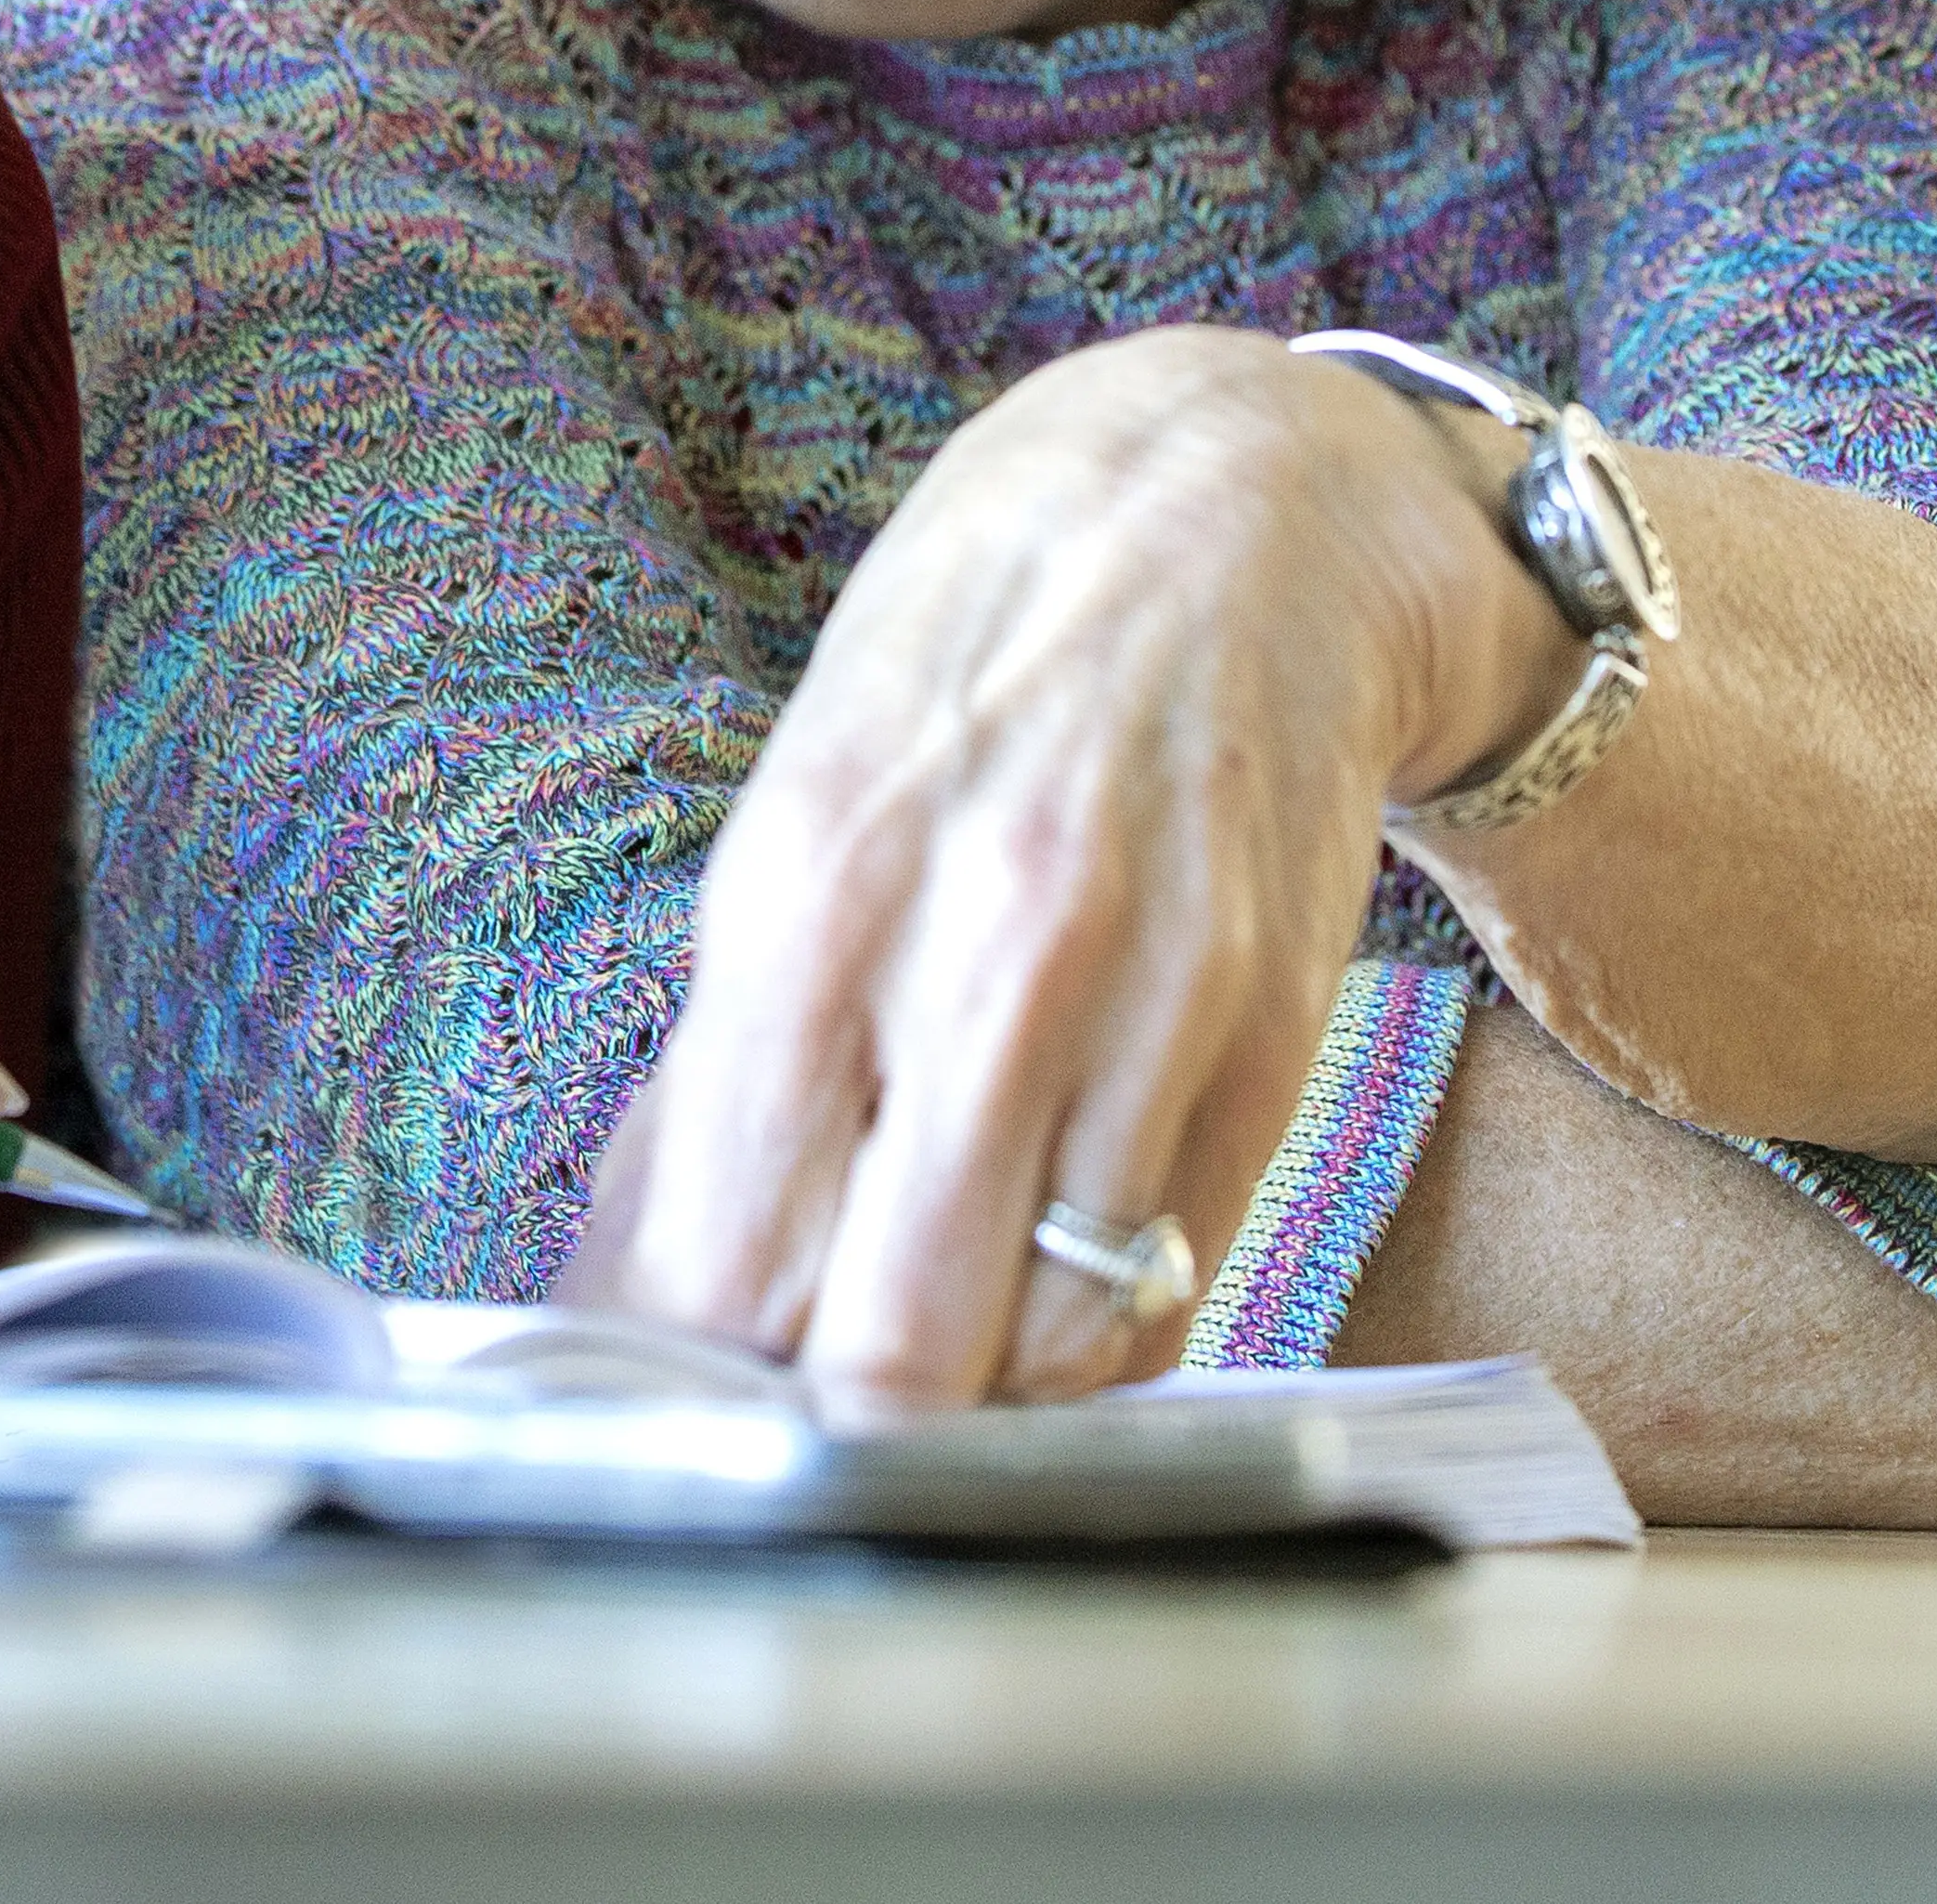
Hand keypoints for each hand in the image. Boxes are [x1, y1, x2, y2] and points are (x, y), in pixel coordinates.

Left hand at [577, 326, 1534, 1412]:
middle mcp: (975, 955)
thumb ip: (750, 1041)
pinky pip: (1171, 1287)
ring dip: (983, 1393)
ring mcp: (1142, 1002)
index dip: (694, 1387)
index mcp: (806, 895)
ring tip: (942, 1337)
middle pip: (884, 1347)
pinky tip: (1056, 1282)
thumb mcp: (805, 815)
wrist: (1225, 517)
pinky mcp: (1270, 1036)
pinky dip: (1102, 1334)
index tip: (689, 1416)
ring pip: (1045, 1349)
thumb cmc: (985, 668)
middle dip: (834, 1420)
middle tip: (813, 1403)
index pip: (723, 1263)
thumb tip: (666, 1272)